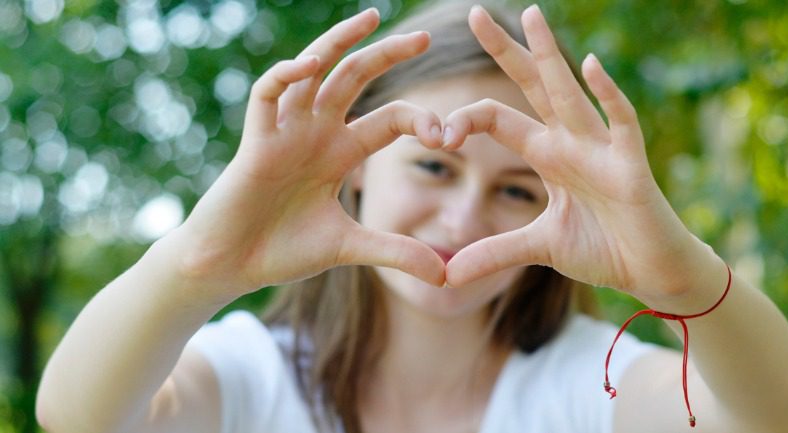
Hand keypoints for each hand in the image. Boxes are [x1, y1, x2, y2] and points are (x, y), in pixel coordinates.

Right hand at [169, 9, 445, 299]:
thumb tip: (444, 275)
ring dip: (338, 42)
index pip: (389, 119)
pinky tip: (310, 65)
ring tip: (369, 18)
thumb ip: (394, 253)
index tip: (447, 136)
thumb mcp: (349, 248)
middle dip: (387, 55)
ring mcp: (285, 132)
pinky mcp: (255, 143)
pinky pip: (267, 95)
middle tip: (424, 36)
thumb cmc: (282, 250)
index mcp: (340, 152)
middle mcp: (316, 132)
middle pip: (355, 78)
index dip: (420, 121)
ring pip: (313, 71)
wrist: (230, 267)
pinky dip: (284, 76)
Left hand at [443, 5, 724, 310]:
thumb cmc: (603, 249)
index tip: (438, 134)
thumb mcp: (537, 249)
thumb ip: (493, 253)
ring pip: (570, 93)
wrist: (652, 273)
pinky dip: (608, 95)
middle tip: (473, 13)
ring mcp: (601, 150)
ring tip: (530, 15)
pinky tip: (591, 65)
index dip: (466, 120)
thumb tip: (446, 274)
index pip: (498, 119)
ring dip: (550, 55)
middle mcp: (570, 142)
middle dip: (504, 51)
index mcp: (547, 155)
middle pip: (532, 87)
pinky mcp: (630, 166)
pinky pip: (620, 123)